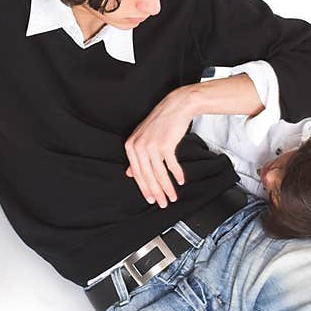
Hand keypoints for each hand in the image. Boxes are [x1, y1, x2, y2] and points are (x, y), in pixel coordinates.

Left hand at [124, 86, 194, 207]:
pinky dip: (176, 174)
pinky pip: (171, 165)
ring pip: (159, 173)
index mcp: (131, 146)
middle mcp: (139, 146)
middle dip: (156, 192)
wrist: (175, 107)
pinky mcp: (165, 144)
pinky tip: (180, 181)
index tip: (151, 199)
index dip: (145, 189)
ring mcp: (152, 145)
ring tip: (172, 197)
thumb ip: (136, 156)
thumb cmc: (160, 123)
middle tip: (162, 204)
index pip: (137, 173)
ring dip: (167, 188)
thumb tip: (130, 173)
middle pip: (148, 176)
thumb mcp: (143, 137)